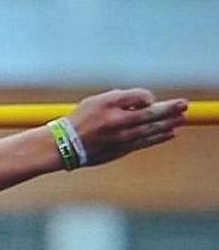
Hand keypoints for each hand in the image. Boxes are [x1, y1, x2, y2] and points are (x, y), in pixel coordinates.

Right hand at [65, 89, 188, 166]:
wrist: (63, 146)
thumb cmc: (79, 120)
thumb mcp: (97, 101)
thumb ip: (123, 98)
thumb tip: (146, 102)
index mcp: (113, 109)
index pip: (143, 101)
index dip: (152, 99)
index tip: (159, 100)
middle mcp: (119, 124)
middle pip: (152, 116)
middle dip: (170, 111)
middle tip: (185, 106)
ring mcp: (122, 139)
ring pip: (152, 131)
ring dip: (169, 125)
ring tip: (182, 120)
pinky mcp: (122, 151)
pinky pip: (145, 142)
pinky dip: (159, 137)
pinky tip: (169, 134)